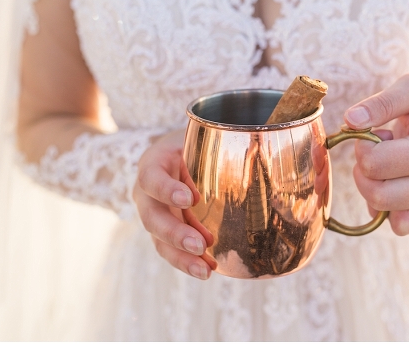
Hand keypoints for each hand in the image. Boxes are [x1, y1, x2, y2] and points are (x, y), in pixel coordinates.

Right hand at [132, 129, 215, 279]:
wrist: (183, 156)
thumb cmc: (196, 145)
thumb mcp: (201, 138)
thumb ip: (218, 143)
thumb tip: (262, 148)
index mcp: (153, 165)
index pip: (151, 177)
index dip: (166, 190)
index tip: (189, 199)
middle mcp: (147, 194)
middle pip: (152, 217)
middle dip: (175, 234)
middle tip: (200, 245)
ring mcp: (154, 216)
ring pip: (159, 241)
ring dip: (182, 257)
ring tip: (205, 270)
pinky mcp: (165, 233)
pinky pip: (172, 251)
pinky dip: (189, 262)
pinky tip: (208, 269)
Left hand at [343, 70, 408, 235]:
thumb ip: (382, 102)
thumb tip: (351, 120)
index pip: (377, 163)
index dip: (363, 145)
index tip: (376, 131)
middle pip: (377, 193)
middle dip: (364, 167)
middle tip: (380, 147)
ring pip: (383, 210)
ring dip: (372, 184)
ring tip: (388, 162)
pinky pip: (397, 226)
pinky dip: (382, 207)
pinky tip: (389, 181)